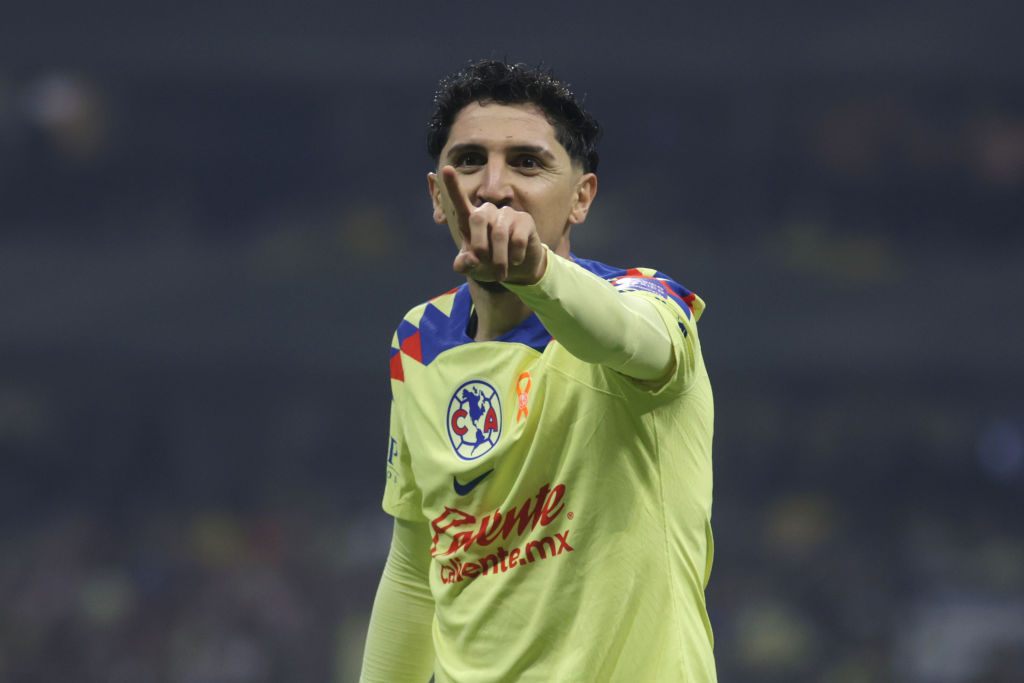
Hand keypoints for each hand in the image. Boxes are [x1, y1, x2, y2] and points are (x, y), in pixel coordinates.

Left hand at [439, 166, 546, 284]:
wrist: (517, 269)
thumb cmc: (489, 264)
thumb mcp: (473, 268)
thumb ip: (464, 264)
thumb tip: (471, 258)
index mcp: (471, 219)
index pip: (459, 200)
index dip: (453, 185)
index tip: (446, 169)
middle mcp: (488, 211)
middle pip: (477, 219)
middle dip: (479, 246)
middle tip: (483, 263)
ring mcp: (507, 214)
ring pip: (499, 234)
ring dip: (498, 259)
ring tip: (500, 273)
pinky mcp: (524, 220)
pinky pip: (517, 238)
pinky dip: (515, 256)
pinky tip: (516, 259)